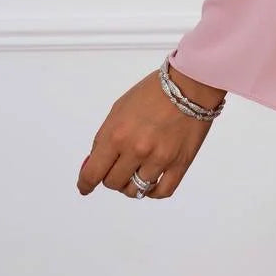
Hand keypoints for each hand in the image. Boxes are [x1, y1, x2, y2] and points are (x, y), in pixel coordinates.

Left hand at [76, 66, 222, 199]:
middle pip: (113, 183)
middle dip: (112, 176)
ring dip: (132, 184)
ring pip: (136, 191)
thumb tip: (95, 164)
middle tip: (119, 166)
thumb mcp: (119, 108)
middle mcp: (136, 150)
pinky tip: (152, 183)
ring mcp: (159, 159)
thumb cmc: (154, 92)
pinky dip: (153, 191)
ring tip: (137, 172)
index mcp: (116, 134)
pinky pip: (161, 192)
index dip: (85, 184)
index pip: (92, 173)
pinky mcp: (180, 164)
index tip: (85, 187)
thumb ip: (105, 138)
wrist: (191, 84)